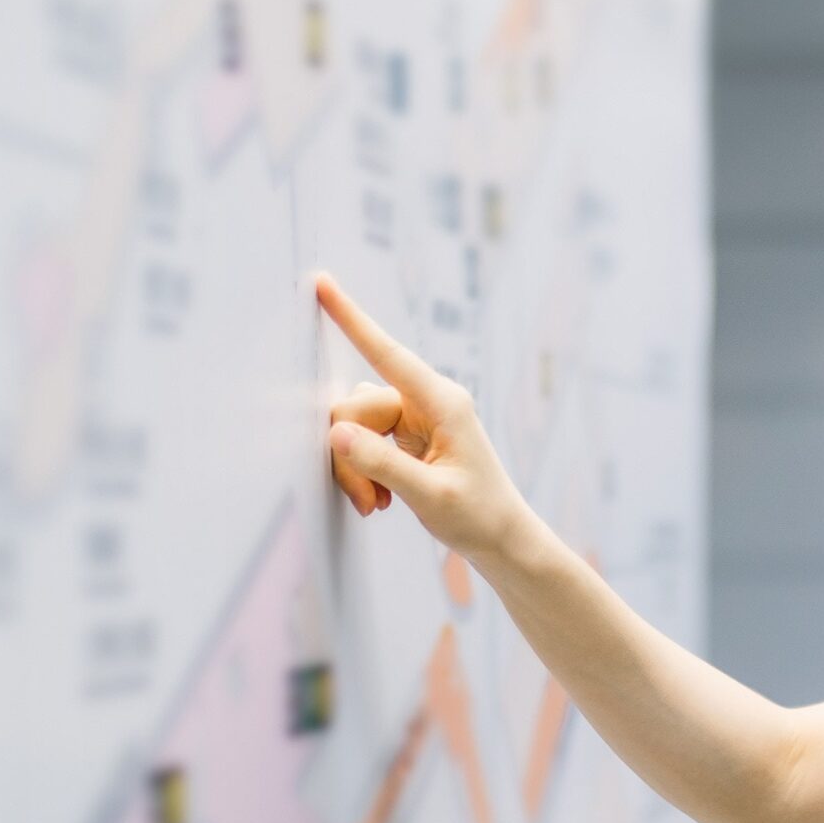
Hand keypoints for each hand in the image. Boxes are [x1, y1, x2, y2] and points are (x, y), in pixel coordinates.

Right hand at [315, 273, 532, 558]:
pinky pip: (361, 441)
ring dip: (355, 469)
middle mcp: (427, 401)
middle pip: (355, 407)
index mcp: (443, 402)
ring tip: (377, 505)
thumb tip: (336, 433)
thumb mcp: (430, 495)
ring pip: (353, 427)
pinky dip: (362, 472)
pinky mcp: (405, 435)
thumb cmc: (478, 516)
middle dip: (349, 455)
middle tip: (368, 502)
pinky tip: (381, 500)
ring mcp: (415, 417)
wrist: (501, 539)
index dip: (351, 318)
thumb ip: (382, 464)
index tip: (322, 283)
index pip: (387, 353)